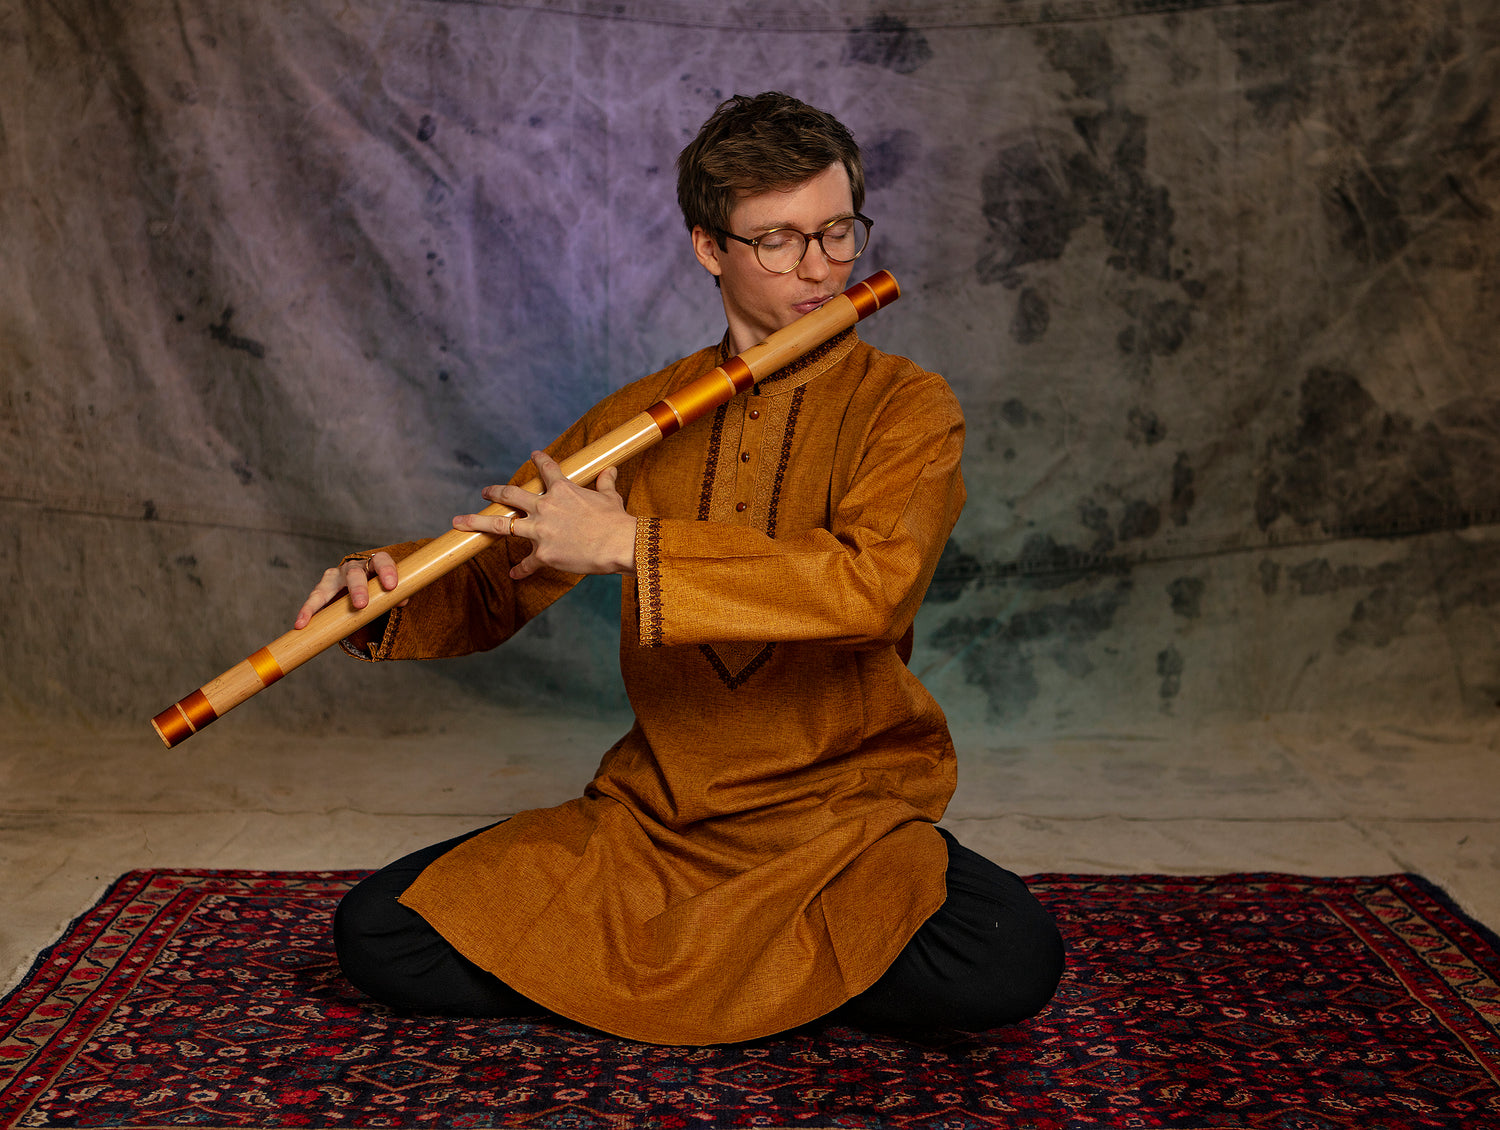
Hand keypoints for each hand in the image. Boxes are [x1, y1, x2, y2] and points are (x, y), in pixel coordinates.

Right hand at [293, 550, 403, 628]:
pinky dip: (307, 611)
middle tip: (361, 605)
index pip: (382, 561)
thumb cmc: (380, 588)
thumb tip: (403, 601)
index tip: (391, 586)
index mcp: (373, 564)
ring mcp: (335, 577)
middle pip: (355, 574)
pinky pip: (313, 599)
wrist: (365, 587)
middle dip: (357, 589)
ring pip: (328, 585)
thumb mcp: (389, 591)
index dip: (387, 571)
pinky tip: (301, 624)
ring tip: (313, 618)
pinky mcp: (323, 588)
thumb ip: (395, 595)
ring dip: (321, 601)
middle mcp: (353, 568)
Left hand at [452, 450, 635, 579]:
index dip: (539, 460)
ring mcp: (541, 531)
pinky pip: (527, 564)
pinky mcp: (543, 554)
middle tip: (484, 491)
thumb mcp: (611, 497)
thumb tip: (611, 470)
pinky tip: (513, 574)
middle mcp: (545, 507)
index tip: (533, 455)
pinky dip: (521, 570)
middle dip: (494, 491)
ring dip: (479, 522)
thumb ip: (606, 482)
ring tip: (461, 522)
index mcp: (562, 490)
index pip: (547, 469)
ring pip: (502, 525)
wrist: (619, 544)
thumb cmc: (616, 520)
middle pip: (511, 495)